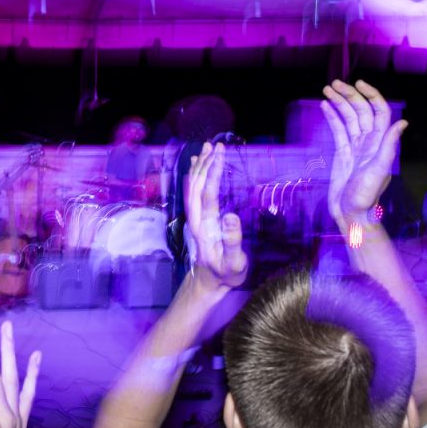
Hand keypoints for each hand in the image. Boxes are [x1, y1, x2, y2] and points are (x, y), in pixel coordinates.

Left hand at [184, 142, 247, 289]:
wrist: (209, 282)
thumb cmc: (226, 274)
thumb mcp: (234, 263)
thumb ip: (232, 241)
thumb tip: (230, 216)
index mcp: (205, 226)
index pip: (208, 193)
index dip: (213, 172)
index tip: (221, 153)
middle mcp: (196, 219)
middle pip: (197, 185)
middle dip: (205, 163)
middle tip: (216, 144)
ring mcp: (194, 218)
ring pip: (192, 187)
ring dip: (199, 167)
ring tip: (207, 148)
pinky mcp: (196, 219)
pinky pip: (192, 193)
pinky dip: (194, 176)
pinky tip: (197, 165)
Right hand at [320, 80, 407, 227]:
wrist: (351, 214)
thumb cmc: (366, 196)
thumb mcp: (379, 171)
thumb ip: (389, 147)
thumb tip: (402, 123)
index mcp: (379, 143)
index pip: (379, 111)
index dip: (371, 95)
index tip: (357, 84)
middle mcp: (369, 141)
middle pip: (361, 110)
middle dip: (349, 95)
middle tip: (334, 84)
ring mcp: (355, 146)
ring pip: (348, 117)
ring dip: (339, 102)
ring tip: (326, 90)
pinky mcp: (343, 152)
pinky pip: (338, 129)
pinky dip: (332, 116)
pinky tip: (325, 105)